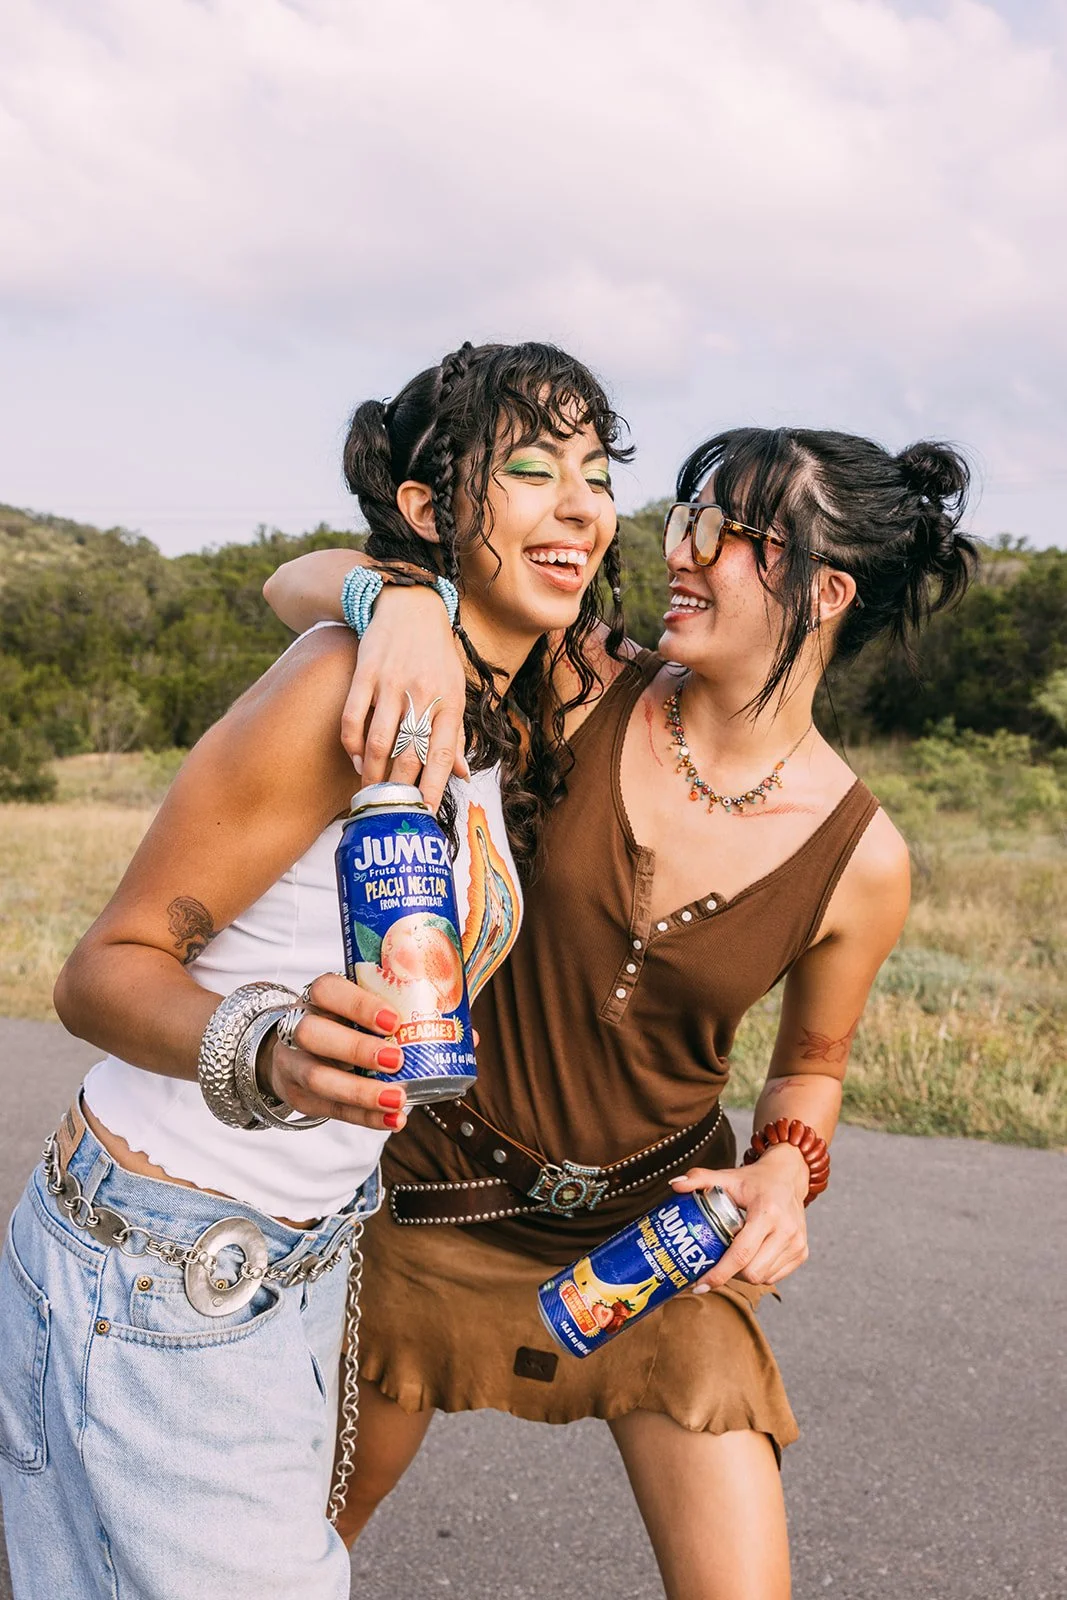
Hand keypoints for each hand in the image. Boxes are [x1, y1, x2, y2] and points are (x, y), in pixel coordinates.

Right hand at [260, 972, 408, 1132]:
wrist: (296, 1052)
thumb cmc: (341, 1025)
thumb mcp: (359, 1009)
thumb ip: (399, 1010)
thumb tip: (459, 1024)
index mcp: (318, 997)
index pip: (328, 990)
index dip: (359, 1004)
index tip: (394, 1020)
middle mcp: (299, 1026)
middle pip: (313, 1033)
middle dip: (356, 1048)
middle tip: (397, 1060)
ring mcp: (293, 1063)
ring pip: (317, 1077)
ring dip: (360, 1091)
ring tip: (397, 1099)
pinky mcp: (300, 1096)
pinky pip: (330, 1109)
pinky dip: (363, 1117)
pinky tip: (391, 1119)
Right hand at [341, 587, 467, 810]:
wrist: (411, 606)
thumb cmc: (436, 656)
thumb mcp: (455, 690)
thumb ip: (455, 734)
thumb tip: (462, 776)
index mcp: (450, 701)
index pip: (442, 754)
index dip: (434, 787)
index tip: (424, 813)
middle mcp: (423, 693)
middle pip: (409, 753)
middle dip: (398, 788)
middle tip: (390, 809)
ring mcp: (393, 683)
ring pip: (379, 741)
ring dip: (372, 772)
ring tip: (370, 791)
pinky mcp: (366, 672)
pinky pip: (354, 717)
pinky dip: (353, 744)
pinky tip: (357, 759)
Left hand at [670, 1142, 809, 1289]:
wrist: (789, 1176)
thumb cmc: (755, 1180)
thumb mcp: (728, 1176)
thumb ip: (700, 1178)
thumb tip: (674, 1185)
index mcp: (767, 1212)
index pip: (741, 1253)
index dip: (719, 1273)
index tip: (700, 1284)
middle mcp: (786, 1230)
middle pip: (752, 1272)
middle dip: (729, 1274)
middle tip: (715, 1264)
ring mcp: (797, 1243)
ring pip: (763, 1278)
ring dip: (743, 1275)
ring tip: (731, 1259)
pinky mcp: (802, 1253)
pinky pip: (774, 1276)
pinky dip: (758, 1273)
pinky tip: (749, 1259)